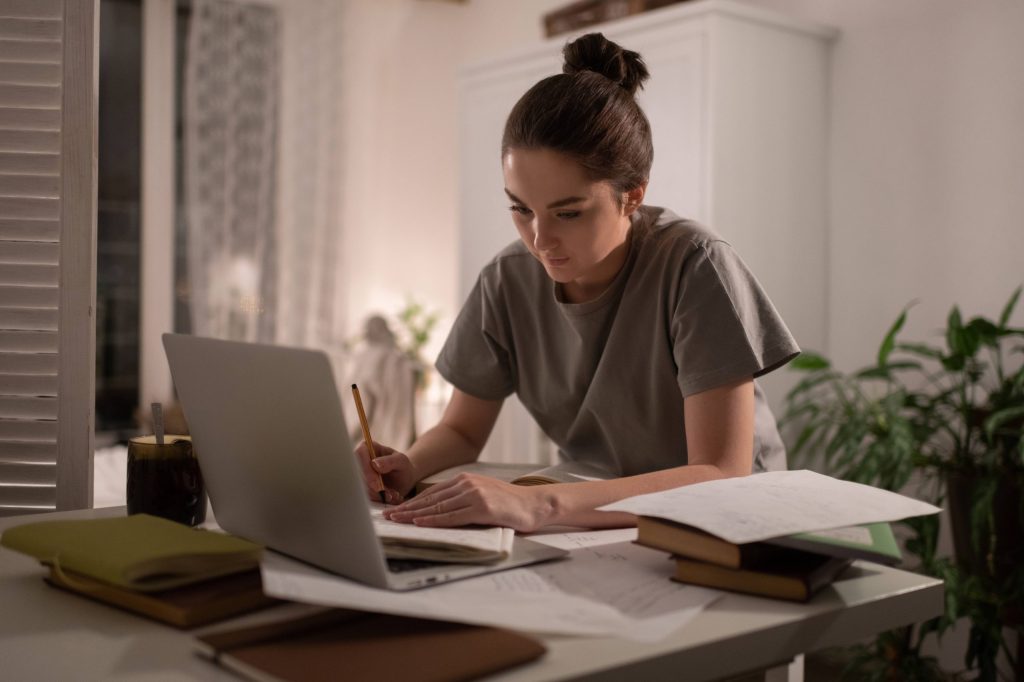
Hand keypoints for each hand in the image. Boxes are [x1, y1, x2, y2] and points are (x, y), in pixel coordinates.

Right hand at [354, 441, 416, 503]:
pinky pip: (362, 495)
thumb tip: (374, 464)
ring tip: (393, 495)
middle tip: (390, 495)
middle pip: (356, 475)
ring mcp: (356, 474)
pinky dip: (376, 499)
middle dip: (373, 488)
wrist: (404, 480)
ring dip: (376, 495)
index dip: (366, 471)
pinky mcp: (358, 486)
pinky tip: (389, 498)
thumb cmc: (403, 467)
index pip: (358, 455)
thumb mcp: (401, 461)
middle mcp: (357, 460)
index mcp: (365, 447)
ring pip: (358, 487)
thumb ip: (390, 461)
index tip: (378, 486)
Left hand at [383, 473, 550, 531]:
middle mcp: (467, 483)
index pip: (432, 493)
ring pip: (438, 507)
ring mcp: (474, 494)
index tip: (395, 511)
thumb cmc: (510, 505)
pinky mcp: (482, 507)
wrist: (535, 505)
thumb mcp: (483, 495)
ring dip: (414, 515)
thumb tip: (439, 512)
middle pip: (430, 499)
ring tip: (397, 521)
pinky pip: (453, 516)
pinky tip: (420, 523)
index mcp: (465, 480)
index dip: (412, 503)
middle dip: (406, 509)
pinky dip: (434, 521)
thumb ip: (462, 500)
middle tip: (387, 516)